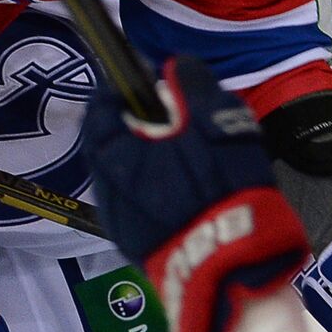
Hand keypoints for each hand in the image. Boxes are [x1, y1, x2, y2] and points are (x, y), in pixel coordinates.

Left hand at [82, 57, 310, 331]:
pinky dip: (155, 187)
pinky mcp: (138, 246)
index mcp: (116, 155)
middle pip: (112, 143)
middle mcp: (107, 189)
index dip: (119, 87)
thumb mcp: (217, 119)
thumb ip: (192, 85)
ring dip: (148, 158)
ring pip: (127, 175)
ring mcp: (120, 222)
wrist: (232, 264)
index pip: (100, 108)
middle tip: (173, 115)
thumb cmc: (219, 186)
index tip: (143, 74)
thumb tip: (175, 67)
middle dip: (137, 124)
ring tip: (186, 153)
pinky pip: (140, 202)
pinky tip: (187, 188)